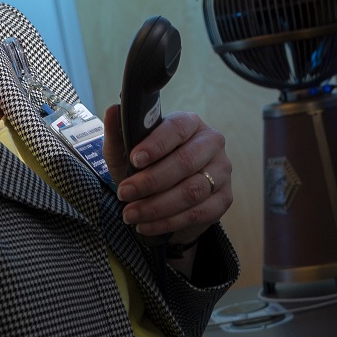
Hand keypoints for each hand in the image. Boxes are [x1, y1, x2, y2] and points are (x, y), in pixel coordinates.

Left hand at [103, 106, 231, 241]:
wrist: (164, 198)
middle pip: (185, 162)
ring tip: (130, 214)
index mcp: (190, 123)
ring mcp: (222, 171)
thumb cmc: (146, 167)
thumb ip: (118, 134)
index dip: (156, 144)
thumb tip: (112, 110)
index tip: (135, 159)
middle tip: (124, 193)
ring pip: (192, 190)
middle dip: (151, 181)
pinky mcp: (224, 198)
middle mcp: (211, 143)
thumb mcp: (126, 153)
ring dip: (157, 206)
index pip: (177, 128)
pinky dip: (169, 222)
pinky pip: (198, 212)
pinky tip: (147, 225)